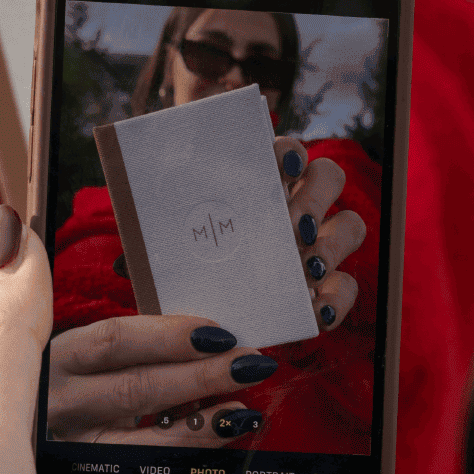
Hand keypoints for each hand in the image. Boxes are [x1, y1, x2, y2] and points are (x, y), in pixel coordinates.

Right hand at [48, 315, 277, 446]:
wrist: (27, 429)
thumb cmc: (75, 384)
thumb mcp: (89, 359)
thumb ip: (134, 349)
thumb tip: (206, 341)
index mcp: (57, 358)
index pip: (115, 340)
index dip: (170, 335)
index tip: (218, 334)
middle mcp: (60, 403)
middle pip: (136, 387)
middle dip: (201, 375)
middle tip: (248, 365)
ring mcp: (74, 445)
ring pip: (144, 438)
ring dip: (202, 422)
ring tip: (240, 409)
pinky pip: (149, 466)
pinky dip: (188, 449)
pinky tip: (218, 434)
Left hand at [114, 138, 366, 332]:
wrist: (195, 324)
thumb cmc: (178, 273)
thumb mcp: (160, 252)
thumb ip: (152, 244)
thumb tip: (122, 261)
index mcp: (257, 184)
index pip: (285, 150)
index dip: (289, 151)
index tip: (281, 165)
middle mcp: (295, 206)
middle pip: (329, 177)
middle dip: (316, 195)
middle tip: (292, 224)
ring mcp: (316, 247)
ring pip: (351, 224)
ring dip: (333, 242)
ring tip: (304, 267)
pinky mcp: (326, 290)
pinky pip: (348, 287)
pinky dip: (337, 300)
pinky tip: (315, 312)